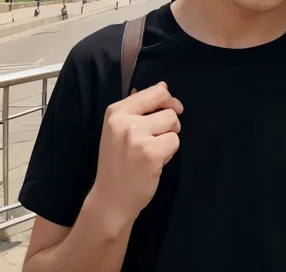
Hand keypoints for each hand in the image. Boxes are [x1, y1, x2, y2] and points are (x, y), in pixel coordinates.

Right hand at [90, 82, 182, 228]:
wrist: (110, 199)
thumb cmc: (118, 162)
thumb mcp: (120, 129)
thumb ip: (140, 107)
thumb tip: (163, 86)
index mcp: (116, 111)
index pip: (155, 91)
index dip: (168, 100)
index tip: (171, 109)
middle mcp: (124, 121)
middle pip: (168, 108)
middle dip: (170, 123)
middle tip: (157, 138)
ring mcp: (136, 137)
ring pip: (173, 124)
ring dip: (169, 138)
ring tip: (153, 151)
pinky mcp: (150, 153)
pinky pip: (175, 142)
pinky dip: (170, 153)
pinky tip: (155, 162)